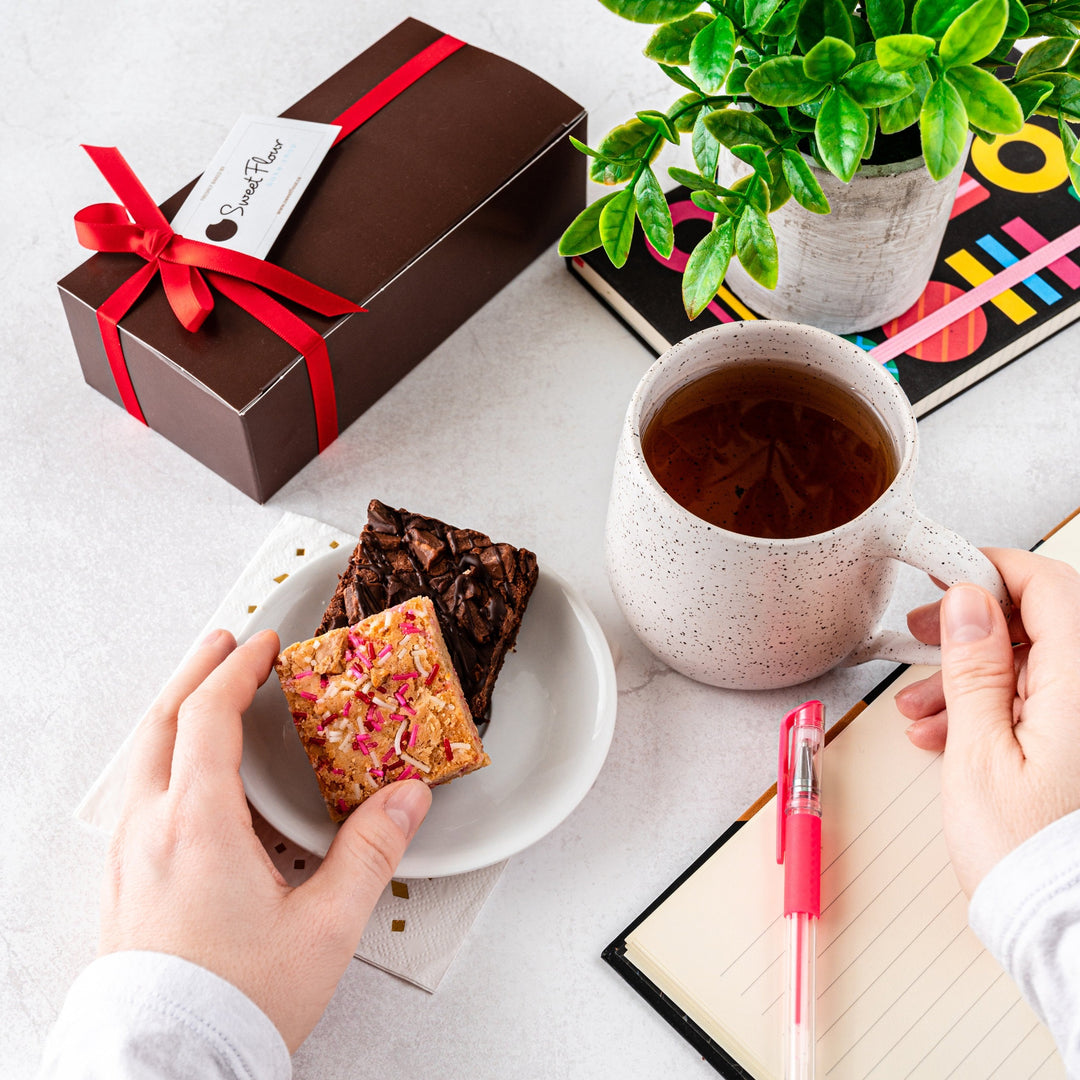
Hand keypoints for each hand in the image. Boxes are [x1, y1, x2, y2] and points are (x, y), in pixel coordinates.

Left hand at [99, 628, 430, 1051]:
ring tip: (203, 690)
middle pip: (161, 722)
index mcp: (197, 824)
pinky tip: (184, 771)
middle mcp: (152, 829)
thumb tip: (408, 796)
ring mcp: (130, 857)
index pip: (207, 717)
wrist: (167, 1068)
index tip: (265, 644)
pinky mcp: (125, 883)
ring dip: (174, 709)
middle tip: (224, 640)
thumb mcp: (324, 927)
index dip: (236, 671)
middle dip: (195, 672)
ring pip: (143, 757)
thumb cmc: (239, 999)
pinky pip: (139, 792)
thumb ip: (370, 853)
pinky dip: (163, 753)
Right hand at [894, 547, 1079, 895]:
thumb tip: (969, 602)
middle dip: (975, 626)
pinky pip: (1041, 706)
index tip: (948, 576)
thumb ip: (975, 667)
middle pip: (1042, 625)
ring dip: (975, 676)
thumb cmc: (1025, 857)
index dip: (994, 571)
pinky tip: (948, 734)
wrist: (1065, 933)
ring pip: (1036, 668)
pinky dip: (994, 709)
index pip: (1051, 588)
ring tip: (922, 709)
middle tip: (924, 635)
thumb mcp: (978, 752)